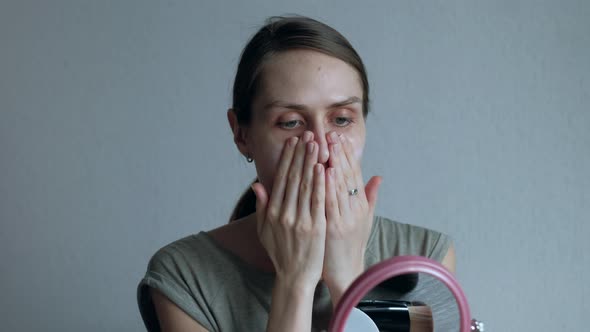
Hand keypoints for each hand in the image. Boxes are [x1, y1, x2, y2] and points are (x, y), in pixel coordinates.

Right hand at [251, 131, 325, 288]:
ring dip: (310, 162)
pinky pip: (317, 200)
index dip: (287, 159)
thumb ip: (261, 207)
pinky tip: (323, 167)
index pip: (281, 179)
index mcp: (272, 212)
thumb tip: (257, 185)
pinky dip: (320, 183)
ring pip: (305, 185)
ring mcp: (299, 220)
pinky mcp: (315, 227)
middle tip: (307, 135)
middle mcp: (284, 214)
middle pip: (293, 177)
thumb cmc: (281, 253)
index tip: (293, 142)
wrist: (295, 277)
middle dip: (300, 154)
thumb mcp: (264, 230)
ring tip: (316, 144)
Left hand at [322, 131, 381, 304]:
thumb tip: (378, 176)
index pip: (354, 175)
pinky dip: (329, 186)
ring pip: (340, 185)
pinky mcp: (336, 228)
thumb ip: (370, 197)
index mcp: (360, 205)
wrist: (345, 273)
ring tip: (327, 144)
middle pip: (348, 176)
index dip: (348, 155)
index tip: (341, 137)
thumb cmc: (349, 246)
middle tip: (331, 133)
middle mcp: (356, 209)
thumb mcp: (363, 220)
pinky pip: (331, 203)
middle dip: (340, 153)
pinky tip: (324, 170)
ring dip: (333, 163)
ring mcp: (346, 218)